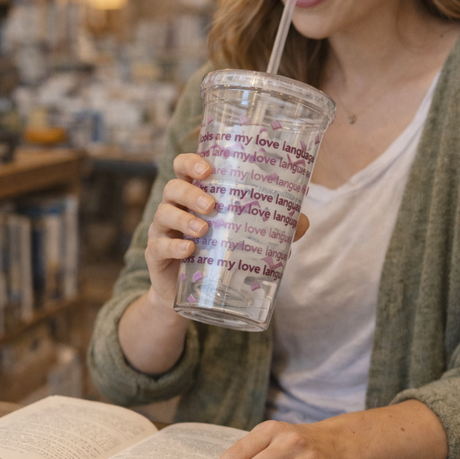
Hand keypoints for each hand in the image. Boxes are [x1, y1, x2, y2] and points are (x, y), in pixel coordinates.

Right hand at [145, 153, 309, 309]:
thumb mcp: (242, 238)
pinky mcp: (155, 256)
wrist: (195, 295)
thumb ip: (272, 228)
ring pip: (164, 214)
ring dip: (184, 219)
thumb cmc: (218, 255)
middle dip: (191, 192)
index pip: (184, 168)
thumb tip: (304, 221)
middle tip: (212, 204)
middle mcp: (174, 208)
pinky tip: (188, 251)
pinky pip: (159, 247)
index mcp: (193, 195)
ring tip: (204, 229)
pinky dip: (173, 247)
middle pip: (172, 188)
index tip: (207, 168)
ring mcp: (161, 231)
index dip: (191, 162)